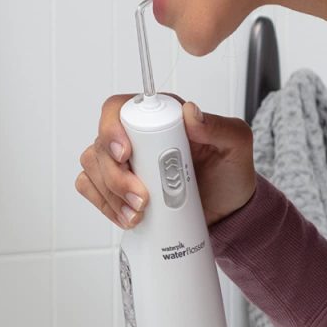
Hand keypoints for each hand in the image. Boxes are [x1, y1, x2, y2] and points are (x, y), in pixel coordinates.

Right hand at [75, 93, 257, 227]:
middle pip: (101, 144)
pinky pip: (90, 187)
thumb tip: (191, 112)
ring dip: (110, 194)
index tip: (125, 154)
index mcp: (158, 118)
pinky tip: (127, 217)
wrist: (227, 213)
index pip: (118, 109)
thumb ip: (219, 126)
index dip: (112, 129)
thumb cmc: (229, 175)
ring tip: (138, 214)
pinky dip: (104, 204)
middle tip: (142, 199)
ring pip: (92, 167)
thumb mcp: (236, 146)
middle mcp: (135, 136)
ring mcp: (122, 162)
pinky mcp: (115, 186)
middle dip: (115, 176)